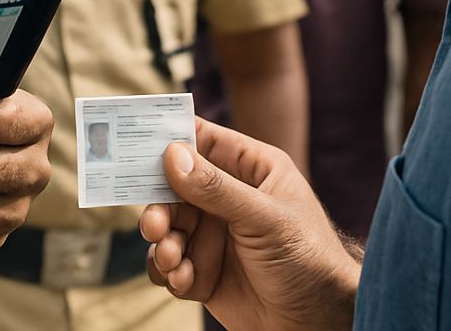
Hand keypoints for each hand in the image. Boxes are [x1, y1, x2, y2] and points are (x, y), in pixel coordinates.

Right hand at [139, 118, 358, 330]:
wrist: (318, 324)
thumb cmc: (309, 260)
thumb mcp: (266, 219)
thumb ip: (217, 188)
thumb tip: (171, 154)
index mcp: (249, 170)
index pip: (201, 140)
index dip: (167, 138)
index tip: (132, 144)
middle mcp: (226, 197)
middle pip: (172, 187)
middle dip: (159, 207)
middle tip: (155, 226)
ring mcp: (213, 234)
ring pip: (166, 226)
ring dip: (163, 243)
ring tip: (174, 260)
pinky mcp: (203, 269)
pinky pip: (168, 263)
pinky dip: (169, 272)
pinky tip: (185, 281)